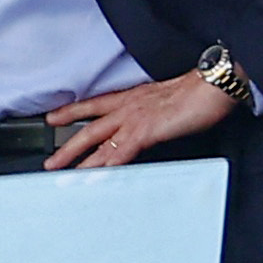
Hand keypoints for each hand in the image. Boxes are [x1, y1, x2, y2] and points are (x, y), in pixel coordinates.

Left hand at [43, 72, 237, 169]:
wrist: (212, 86)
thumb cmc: (196, 93)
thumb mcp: (164, 104)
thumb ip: (150, 116)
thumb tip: (145, 128)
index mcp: (131, 98)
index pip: (93, 105)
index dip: (71, 112)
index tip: (52, 118)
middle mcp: (128, 107)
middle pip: (89, 129)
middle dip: (67, 146)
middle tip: (50, 161)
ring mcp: (134, 119)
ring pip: (98, 143)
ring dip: (79, 161)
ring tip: (64, 174)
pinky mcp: (146, 131)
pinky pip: (120, 152)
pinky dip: (105, 166)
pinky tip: (95, 176)